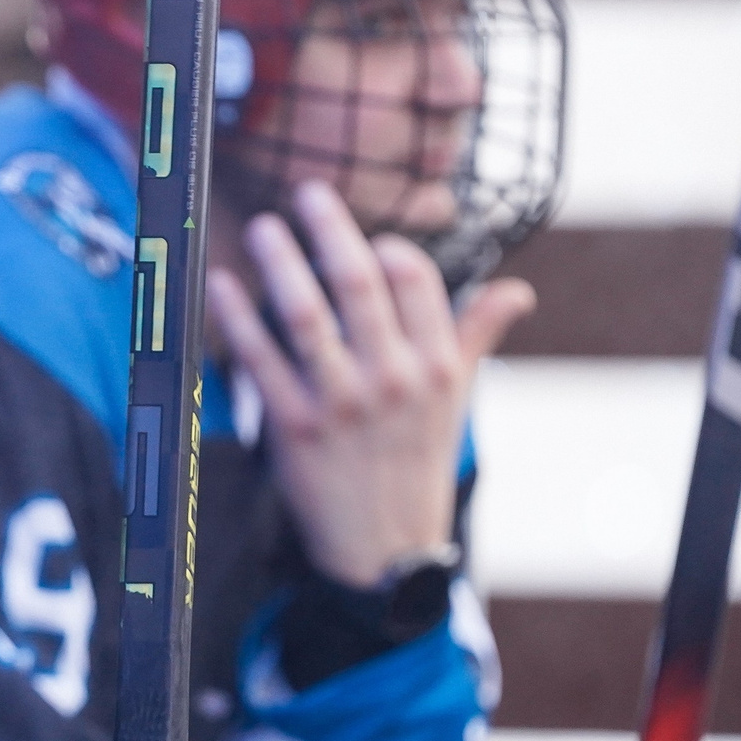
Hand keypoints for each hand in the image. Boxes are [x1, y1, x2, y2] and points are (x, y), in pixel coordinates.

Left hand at [208, 181, 532, 586]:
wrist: (385, 548)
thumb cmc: (417, 461)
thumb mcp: (456, 401)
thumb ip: (475, 336)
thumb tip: (518, 291)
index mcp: (436, 368)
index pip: (417, 283)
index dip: (390, 249)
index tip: (370, 237)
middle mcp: (393, 380)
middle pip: (358, 285)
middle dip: (331, 230)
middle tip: (306, 192)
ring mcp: (341, 403)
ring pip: (306, 315)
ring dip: (281, 262)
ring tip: (262, 229)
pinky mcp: (293, 427)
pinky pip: (261, 359)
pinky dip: (238, 318)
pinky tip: (222, 286)